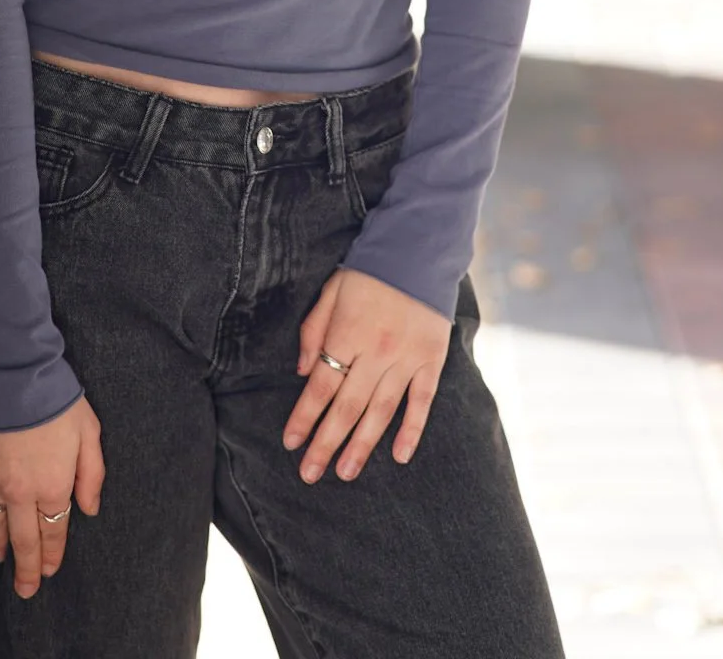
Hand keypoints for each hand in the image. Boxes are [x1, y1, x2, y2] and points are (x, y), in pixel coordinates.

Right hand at [0, 396, 104, 598]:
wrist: (11, 375)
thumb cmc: (55, 400)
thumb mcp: (89, 433)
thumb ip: (92, 474)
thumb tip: (90, 509)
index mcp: (53, 486)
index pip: (53, 530)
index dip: (52, 553)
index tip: (50, 570)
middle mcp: (21, 493)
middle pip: (24, 540)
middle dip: (26, 568)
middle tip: (26, 590)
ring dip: (0, 547)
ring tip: (2, 561)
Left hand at [283, 267, 450, 483]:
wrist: (419, 248)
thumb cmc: (368, 270)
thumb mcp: (331, 291)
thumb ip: (314, 330)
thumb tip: (301, 373)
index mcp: (348, 333)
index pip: (320, 386)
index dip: (304, 417)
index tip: (291, 443)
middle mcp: (376, 351)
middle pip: (347, 407)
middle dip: (326, 443)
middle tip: (310, 474)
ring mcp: (407, 358)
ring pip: (381, 411)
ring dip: (362, 446)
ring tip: (345, 472)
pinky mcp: (431, 360)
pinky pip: (421, 402)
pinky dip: (412, 430)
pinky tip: (400, 455)